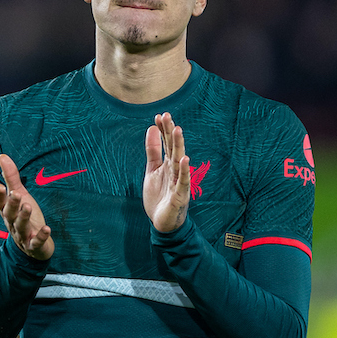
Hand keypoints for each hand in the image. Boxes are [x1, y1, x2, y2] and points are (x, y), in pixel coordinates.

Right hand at [0, 154, 53, 259]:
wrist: (34, 246)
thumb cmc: (26, 216)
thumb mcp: (20, 195)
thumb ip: (11, 178)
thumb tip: (2, 156)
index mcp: (8, 211)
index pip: (0, 203)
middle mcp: (13, 223)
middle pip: (9, 214)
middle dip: (12, 204)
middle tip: (16, 194)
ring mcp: (23, 235)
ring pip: (21, 226)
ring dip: (24, 217)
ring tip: (28, 207)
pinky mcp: (34, 245)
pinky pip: (36, 242)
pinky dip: (41, 236)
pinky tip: (47, 229)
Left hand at [143, 112, 190, 232]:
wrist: (162, 222)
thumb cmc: (159, 196)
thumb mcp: (151, 170)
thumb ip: (153, 151)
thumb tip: (152, 128)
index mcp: (167, 163)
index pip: (166, 143)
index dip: (163, 130)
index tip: (159, 115)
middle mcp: (174, 170)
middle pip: (173, 148)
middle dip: (170, 132)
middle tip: (167, 115)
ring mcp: (178, 181)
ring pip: (179, 160)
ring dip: (179, 145)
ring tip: (177, 129)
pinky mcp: (180, 195)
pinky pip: (183, 181)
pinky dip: (184, 170)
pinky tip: (185, 159)